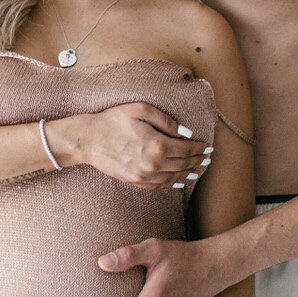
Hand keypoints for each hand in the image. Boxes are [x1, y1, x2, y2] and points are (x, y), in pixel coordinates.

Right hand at [62, 102, 211, 188]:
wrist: (89, 140)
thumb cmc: (113, 120)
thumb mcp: (141, 110)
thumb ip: (166, 121)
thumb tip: (186, 133)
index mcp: (157, 145)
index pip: (187, 149)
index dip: (200, 148)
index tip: (208, 147)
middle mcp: (153, 164)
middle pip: (183, 165)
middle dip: (198, 161)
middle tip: (207, 158)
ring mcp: (144, 176)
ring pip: (174, 178)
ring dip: (188, 174)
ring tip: (197, 170)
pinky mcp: (135, 182)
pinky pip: (160, 186)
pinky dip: (173, 184)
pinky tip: (179, 180)